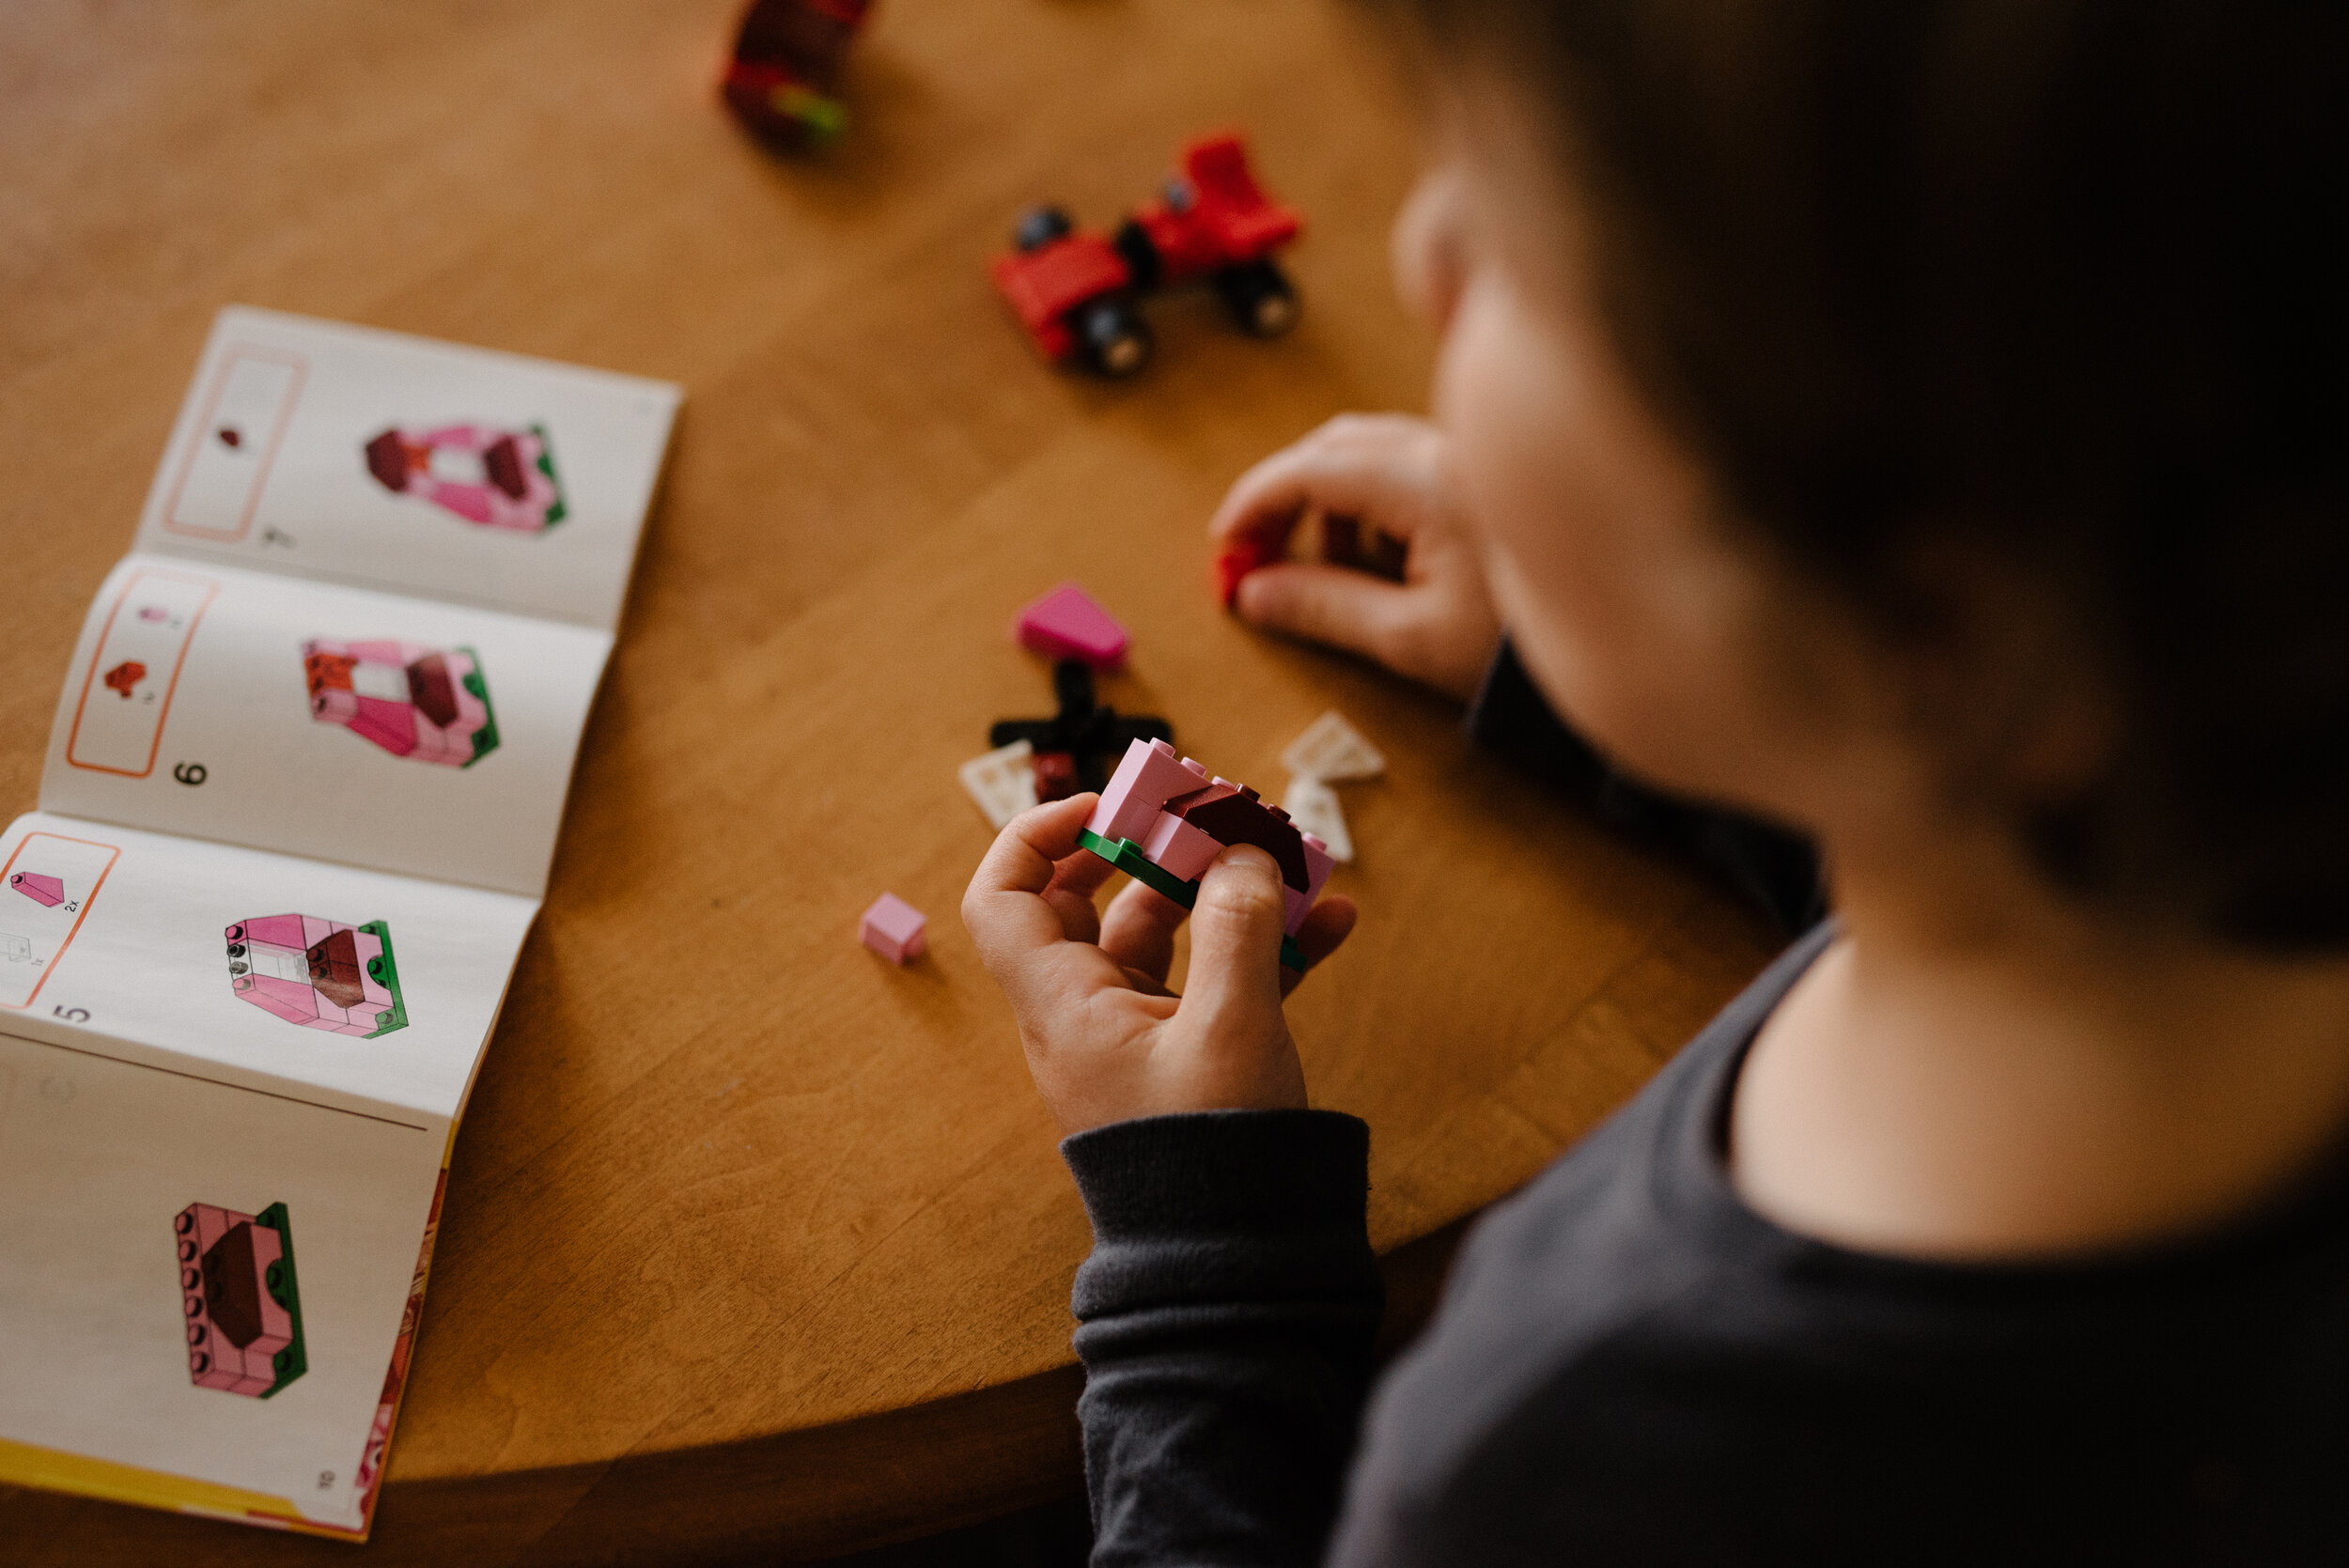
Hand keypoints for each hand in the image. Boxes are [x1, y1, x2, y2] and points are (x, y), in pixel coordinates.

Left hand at [962, 794, 1358, 1137]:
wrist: (1233, 1265)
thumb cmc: (1209, 1158)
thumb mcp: (1230, 1028)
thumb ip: (1239, 928)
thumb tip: (1243, 853)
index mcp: (1065, 1003)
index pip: (1004, 898)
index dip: (1040, 836)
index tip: (1112, 805)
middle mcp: (1090, 1013)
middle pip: (1093, 904)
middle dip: (1157, 849)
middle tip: (1214, 815)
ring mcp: (1141, 1035)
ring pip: (1170, 937)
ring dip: (1229, 892)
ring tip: (1295, 859)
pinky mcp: (1192, 1057)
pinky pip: (1218, 979)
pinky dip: (1266, 946)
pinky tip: (1332, 923)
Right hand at [1210, 413, 1501, 701]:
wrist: (1619, 636)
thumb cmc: (1522, 643)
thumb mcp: (1409, 637)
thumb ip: (1323, 608)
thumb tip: (1253, 593)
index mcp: (1427, 482)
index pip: (1311, 469)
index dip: (1255, 503)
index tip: (1225, 544)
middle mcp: (1448, 449)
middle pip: (1334, 446)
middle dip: (1285, 498)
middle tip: (1255, 556)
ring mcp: (1469, 453)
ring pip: (1369, 451)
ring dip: (1330, 502)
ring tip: (1330, 571)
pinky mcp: (1482, 471)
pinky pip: (1406, 463)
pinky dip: (1371, 501)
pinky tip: (1383, 557)